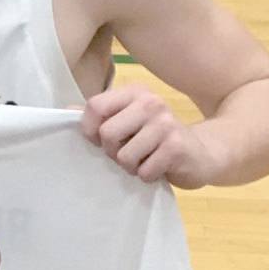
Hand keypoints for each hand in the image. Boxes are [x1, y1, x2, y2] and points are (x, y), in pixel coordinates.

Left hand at [81, 84, 216, 187]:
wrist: (202, 153)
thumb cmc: (156, 140)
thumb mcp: (129, 123)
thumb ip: (100, 116)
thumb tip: (66, 110)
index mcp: (134, 93)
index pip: (94, 106)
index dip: (89, 130)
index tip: (99, 141)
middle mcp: (151, 102)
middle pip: (106, 134)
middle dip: (112, 152)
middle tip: (128, 153)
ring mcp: (166, 123)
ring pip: (124, 156)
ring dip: (131, 167)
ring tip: (145, 160)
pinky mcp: (176, 147)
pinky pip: (144, 171)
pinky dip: (147, 176)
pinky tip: (159, 167)